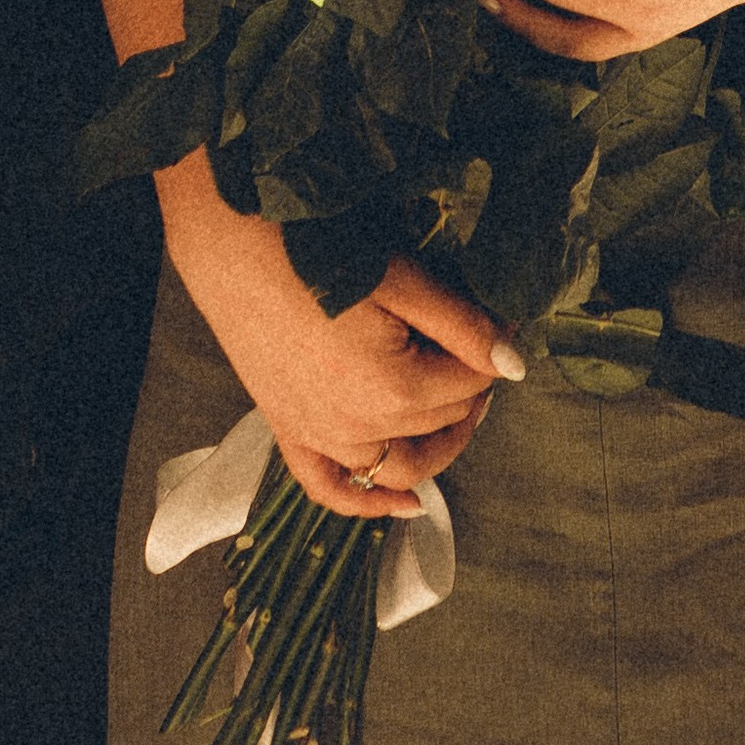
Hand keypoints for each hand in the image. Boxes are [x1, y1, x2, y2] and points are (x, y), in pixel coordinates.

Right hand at [162, 164, 519, 523]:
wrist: (228, 238)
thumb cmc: (315, 247)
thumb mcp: (401, 277)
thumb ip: (462, 326)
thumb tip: (515, 365)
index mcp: (395, 389)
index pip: (470, 382)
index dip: (493, 349)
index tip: (502, 317)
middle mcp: (359, 429)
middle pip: (440, 421)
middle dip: (468, 386)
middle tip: (479, 346)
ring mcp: (319, 436)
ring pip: (399, 466)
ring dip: (437, 446)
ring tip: (461, 411)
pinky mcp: (287, 430)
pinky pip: (331, 487)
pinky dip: (368, 502)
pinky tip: (402, 505)